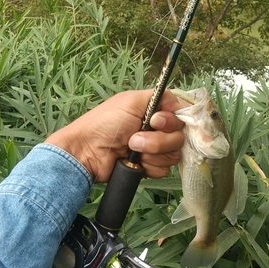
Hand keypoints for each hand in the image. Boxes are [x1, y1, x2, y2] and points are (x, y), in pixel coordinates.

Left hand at [45, 89, 184, 181]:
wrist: (87, 152)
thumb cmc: (104, 123)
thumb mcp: (131, 101)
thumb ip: (159, 96)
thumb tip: (178, 103)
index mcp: (155, 111)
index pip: (181, 115)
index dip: (173, 121)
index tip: (155, 122)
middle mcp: (158, 129)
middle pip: (179, 137)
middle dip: (158, 140)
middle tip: (134, 139)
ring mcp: (154, 149)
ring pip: (174, 154)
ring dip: (152, 153)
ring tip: (131, 150)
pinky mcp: (150, 166)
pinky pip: (164, 170)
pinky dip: (150, 166)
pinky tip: (135, 163)